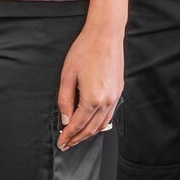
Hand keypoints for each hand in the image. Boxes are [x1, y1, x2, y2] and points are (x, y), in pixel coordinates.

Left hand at [56, 18, 124, 149]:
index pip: (77, 125)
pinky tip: (93, 124)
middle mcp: (107, 101)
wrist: (105, 35)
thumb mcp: (67, 75)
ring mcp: (115, 97)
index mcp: (92, 98)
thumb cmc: (85, 50)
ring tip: (77, 137)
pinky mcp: (119, 91)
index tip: (61, 143)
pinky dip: (100, 123)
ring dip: (89, 133)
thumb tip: (65, 118)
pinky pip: (110, 114)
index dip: (68, 136)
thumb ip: (65, 100)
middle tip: (67, 144)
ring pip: (102, 124)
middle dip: (78, 139)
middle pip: (91, 129)